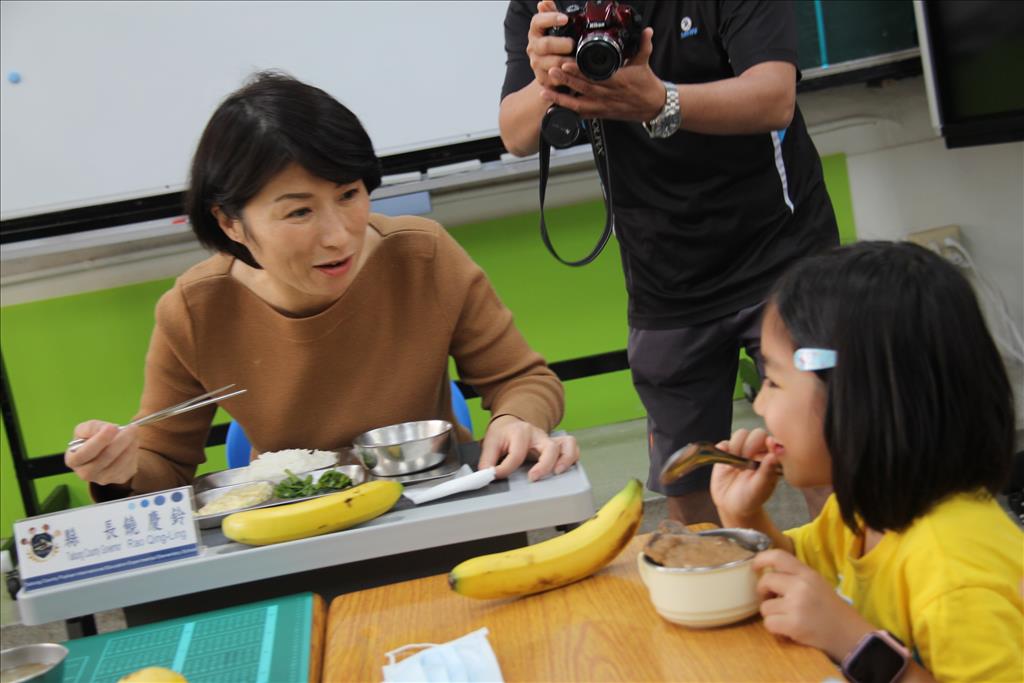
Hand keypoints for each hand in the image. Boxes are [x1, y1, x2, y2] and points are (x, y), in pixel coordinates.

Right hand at [64, 420, 139, 485]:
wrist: (104, 451)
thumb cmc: (91, 439)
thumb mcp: (85, 429)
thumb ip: (92, 427)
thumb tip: (108, 428)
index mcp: (73, 460)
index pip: (84, 453)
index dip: (99, 440)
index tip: (113, 427)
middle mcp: (85, 473)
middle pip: (105, 458)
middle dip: (120, 441)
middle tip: (131, 428)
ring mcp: (103, 479)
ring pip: (120, 463)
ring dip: (130, 446)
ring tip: (134, 432)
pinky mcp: (119, 478)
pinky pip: (129, 466)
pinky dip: (134, 452)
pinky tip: (133, 443)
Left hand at [479, 415, 578, 480]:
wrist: (510, 424)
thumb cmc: (502, 434)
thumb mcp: (490, 444)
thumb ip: (487, 461)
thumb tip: (487, 477)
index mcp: (520, 432)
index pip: (517, 453)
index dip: (505, 469)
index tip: (497, 475)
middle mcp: (538, 434)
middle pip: (549, 448)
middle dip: (543, 465)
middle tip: (532, 478)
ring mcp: (549, 439)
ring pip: (566, 445)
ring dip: (565, 460)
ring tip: (557, 473)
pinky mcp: (556, 445)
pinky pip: (572, 447)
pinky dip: (572, 458)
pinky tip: (563, 470)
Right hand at [527, 1, 574, 87]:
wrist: (548, 72)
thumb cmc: (554, 47)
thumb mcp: (553, 29)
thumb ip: (551, 14)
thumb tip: (545, 1)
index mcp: (535, 32)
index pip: (538, 21)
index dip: (551, 18)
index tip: (565, 18)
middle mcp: (533, 47)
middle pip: (546, 45)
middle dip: (562, 44)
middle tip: (573, 44)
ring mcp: (536, 64)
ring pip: (552, 63)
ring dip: (567, 61)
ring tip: (578, 59)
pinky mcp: (542, 79)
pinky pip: (556, 78)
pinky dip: (567, 75)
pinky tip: (575, 72)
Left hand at [541, 26, 664, 121]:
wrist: (653, 107)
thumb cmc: (647, 85)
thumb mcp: (644, 63)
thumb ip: (643, 46)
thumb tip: (646, 30)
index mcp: (619, 81)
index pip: (596, 76)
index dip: (580, 71)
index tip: (565, 64)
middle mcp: (609, 95)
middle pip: (583, 89)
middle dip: (565, 81)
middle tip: (550, 72)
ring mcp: (603, 106)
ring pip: (579, 104)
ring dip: (561, 99)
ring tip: (545, 92)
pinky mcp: (601, 114)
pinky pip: (582, 114)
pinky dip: (568, 111)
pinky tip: (554, 107)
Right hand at [709, 427, 780, 524]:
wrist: (730, 504)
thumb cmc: (751, 498)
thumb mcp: (759, 489)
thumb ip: (767, 472)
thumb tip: (773, 455)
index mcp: (770, 458)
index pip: (773, 442)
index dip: (770, 441)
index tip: (768, 445)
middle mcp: (758, 450)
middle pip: (757, 434)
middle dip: (751, 445)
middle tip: (746, 460)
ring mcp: (741, 449)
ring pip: (740, 434)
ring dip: (737, 447)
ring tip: (736, 466)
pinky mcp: (725, 451)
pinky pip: (724, 443)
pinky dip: (723, 451)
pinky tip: (726, 465)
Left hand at [755, 549, 874, 660]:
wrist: (850, 635)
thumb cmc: (831, 610)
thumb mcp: (817, 584)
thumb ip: (795, 577)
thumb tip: (766, 574)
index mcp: (808, 573)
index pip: (778, 556)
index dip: (761, 559)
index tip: (755, 567)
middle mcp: (801, 585)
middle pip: (766, 581)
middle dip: (763, 591)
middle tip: (771, 599)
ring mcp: (797, 605)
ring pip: (764, 606)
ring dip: (771, 614)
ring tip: (785, 618)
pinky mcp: (794, 624)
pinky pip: (769, 623)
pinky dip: (775, 628)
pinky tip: (787, 629)